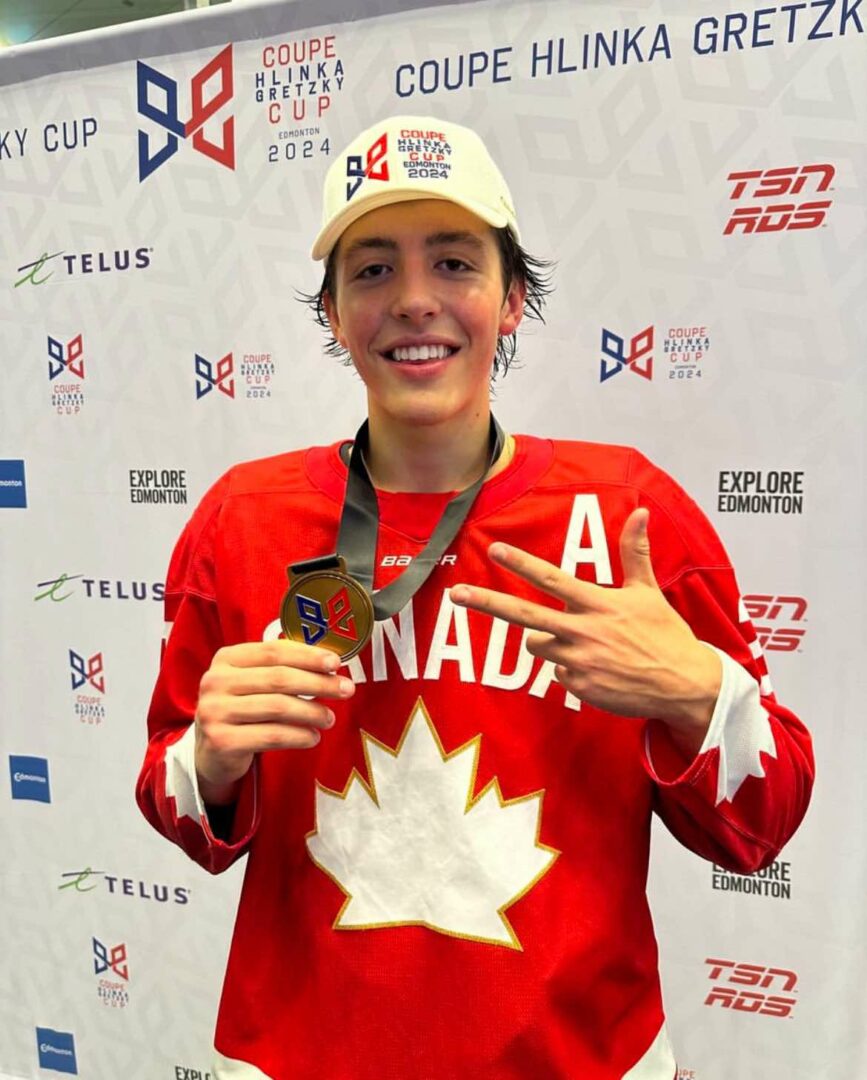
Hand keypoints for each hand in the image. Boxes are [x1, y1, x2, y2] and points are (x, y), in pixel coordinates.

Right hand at [194, 640, 354, 802]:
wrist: (212, 751)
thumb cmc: (243, 709)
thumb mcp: (253, 682)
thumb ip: (281, 668)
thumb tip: (330, 665)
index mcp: (226, 658)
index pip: (274, 650)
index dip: (308, 655)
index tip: (336, 663)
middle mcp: (215, 681)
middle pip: (279, 678)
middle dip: (318, 683)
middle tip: (345, 690)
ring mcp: (214, 712)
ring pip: (278, 707)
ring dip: (312, 712)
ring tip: (329, 718)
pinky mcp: (221, 741)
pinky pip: (272, 736)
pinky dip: (298, 736)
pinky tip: (313, 737)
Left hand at [450, 509, 720, 747]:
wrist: (683, 685)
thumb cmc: (665, 634)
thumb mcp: (648, 592)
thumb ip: (635, 552)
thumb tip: (641, 511)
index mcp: (597, 604)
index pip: (551, 579)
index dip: (521, 563)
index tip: (496, 550)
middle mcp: (581, 631)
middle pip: (523, 615)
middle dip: (486, 601)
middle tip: (456, 594)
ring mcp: (577, 661)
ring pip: (538, 644)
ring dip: (550, 640)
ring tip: (588, 644)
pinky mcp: (578, 686)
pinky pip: (557, 672)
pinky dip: (571, 667)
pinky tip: (599, 668)